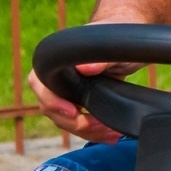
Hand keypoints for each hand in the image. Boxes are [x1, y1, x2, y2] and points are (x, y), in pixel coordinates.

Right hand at [29, 14, 147, 144]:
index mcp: (58, 59)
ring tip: (111, 135)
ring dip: (87, 131)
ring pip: (65, 120)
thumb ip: (100, 57)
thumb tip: (84, 68)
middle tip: (100, 127)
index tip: (73, 111)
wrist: (130, 36)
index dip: (52, 100)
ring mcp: (67, 91)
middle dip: (74, 123)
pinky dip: (93, 131)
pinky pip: (79, 122)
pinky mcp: (80, 102)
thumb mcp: (114, 45)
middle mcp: (57, 77)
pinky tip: (110, 136)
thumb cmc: (118, 34)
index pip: (40, 82)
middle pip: (51, 108)